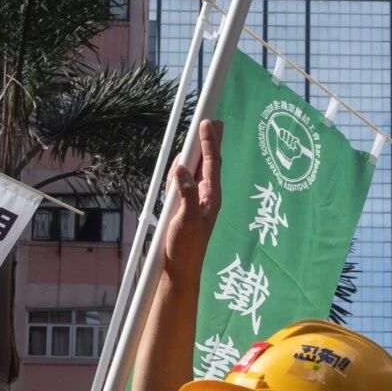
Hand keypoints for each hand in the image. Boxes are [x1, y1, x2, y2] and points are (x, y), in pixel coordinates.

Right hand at [158, 120, 222, 275]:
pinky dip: (180, 173)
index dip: (210, 141)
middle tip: (213, 121)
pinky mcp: (185, 206)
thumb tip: (181, 170)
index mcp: (210, 196)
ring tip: (199, 138)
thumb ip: (186, 195)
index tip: (208, 122)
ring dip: (193, 156)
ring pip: (194, 170)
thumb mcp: (186, 221)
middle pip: (207, 162)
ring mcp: (196, 200)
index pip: (212, 163)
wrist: (179, 269)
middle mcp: (206, 195)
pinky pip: (184, 183)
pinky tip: (178, 171)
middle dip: (208, 141)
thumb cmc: (186, 248)